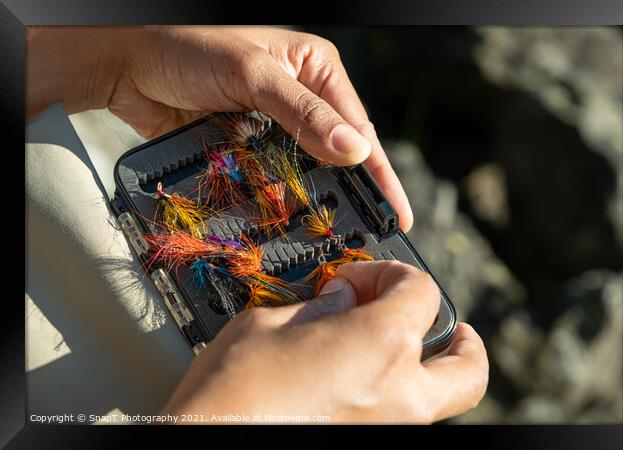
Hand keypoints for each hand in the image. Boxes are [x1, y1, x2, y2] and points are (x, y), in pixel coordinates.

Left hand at [27, 26, 413, 230]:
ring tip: (333, 236)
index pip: (359, 128)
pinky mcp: (247, 147)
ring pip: (305, 172)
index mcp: (316, 70)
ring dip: (313, 201)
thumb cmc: (188, 47)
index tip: (398, 214)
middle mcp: (301, 98)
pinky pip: (272, 180)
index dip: (379, 174)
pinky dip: (279, 201)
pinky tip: (288, 222)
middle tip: (368, 233)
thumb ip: (302, 113)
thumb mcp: (252, 75)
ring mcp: (273, 127)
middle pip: (335, 154)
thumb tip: (354, 150)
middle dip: (351, 192)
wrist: (127, 62)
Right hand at [161, 261, 488, 422]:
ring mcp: (391, 429)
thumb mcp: (268, 324)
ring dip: (429, 369)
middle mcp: (401, 394)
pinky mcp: (369, 446)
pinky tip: (361, 381)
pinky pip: (404, 418)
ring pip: (442, 401)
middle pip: (468, 367)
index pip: (422, 292)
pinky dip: (397, 394)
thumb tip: (341, 299)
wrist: (207, 446)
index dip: (391, 274)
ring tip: (395, 351)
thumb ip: (319, 307)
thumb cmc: (231, 391)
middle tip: (449, 326)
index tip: (358, 279)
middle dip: (464, 341)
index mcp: (381, 345)